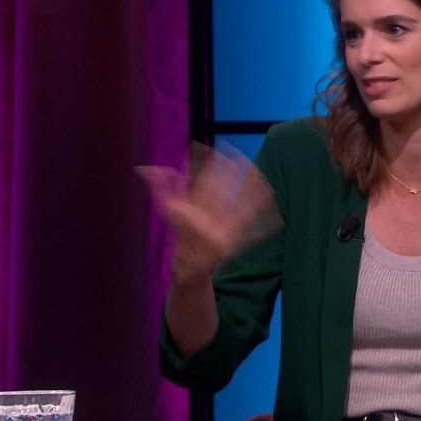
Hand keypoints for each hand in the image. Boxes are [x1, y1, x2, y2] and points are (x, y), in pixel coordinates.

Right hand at [136, 141, 282, 285]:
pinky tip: (274, 213)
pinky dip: (261, 222)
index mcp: (187, 211)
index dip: (208, 168)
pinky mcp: (230, 241)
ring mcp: (219, 232)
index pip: (199, 185)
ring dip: (252, 195)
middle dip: (231, 176)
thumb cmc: (180, 236)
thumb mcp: (167, 213)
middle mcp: (204, 221)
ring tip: (264, 180)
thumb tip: (146, 169)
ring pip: (239, 209)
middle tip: (242, 158)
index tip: (216, 152)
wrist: (188, 268)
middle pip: (221, 194)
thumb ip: (160, 188)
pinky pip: (248, 229)